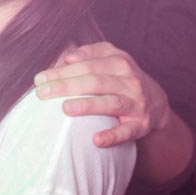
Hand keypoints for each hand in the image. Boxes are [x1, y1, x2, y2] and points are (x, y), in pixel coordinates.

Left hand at [34, 42, 170, 147]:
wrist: (155, 101)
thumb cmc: (121, 77)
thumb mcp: (109, 58)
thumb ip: (88, 54)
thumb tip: (67, 57)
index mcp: (119, 61)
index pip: (86, 65)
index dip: (62, 71)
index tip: (40, 79)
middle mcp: (129, 80)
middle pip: (94, 81)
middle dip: (66, 86)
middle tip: (43, 93)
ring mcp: (136, 102)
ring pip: (110, 103)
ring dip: (88, 106)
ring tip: (66, 108)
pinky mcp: (140, 124)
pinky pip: (126, 131)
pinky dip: (112, 136)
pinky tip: (96, 140)